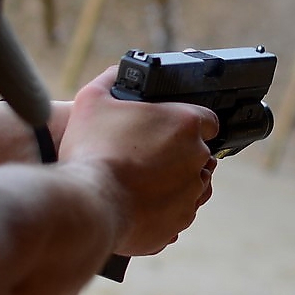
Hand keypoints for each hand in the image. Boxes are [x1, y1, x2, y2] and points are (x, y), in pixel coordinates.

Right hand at [59, 66, 219, 256]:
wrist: (88, 205)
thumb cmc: (92, 151)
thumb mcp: (92, 100)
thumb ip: (110, 80)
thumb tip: (118, 73)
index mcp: (185, 123)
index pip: (206, 119)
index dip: (187, 123)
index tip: (169, 129)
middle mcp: (197, 157)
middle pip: (199, 152)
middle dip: (178, 153)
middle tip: (146, 155)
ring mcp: (191, 191)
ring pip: (192, 183)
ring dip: (174, 180)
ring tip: (142, 180)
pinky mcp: (181, 220)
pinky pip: (179, 210)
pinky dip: (165, 207)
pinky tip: (140, 202)